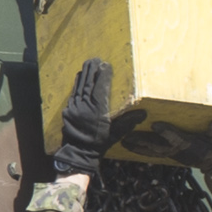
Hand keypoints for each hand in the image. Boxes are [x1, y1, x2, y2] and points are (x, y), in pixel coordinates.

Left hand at [51, 57, 115, 178]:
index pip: (100, 88)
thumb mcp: (115, 134)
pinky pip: (73, 93)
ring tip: (89, 63)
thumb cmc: (100, 144)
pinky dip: (77, 83)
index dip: (103, 75)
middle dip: (93, 70)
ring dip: (84, 74)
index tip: (106, 65)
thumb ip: (127, 122)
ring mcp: (74, 107)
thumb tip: (143, 113)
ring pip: (80, 86)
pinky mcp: (68, 109)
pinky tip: (80, 77)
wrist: (78, 153)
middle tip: (97, 59)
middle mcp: (85, 107)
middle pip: (89, 84)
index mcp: (97, 111)